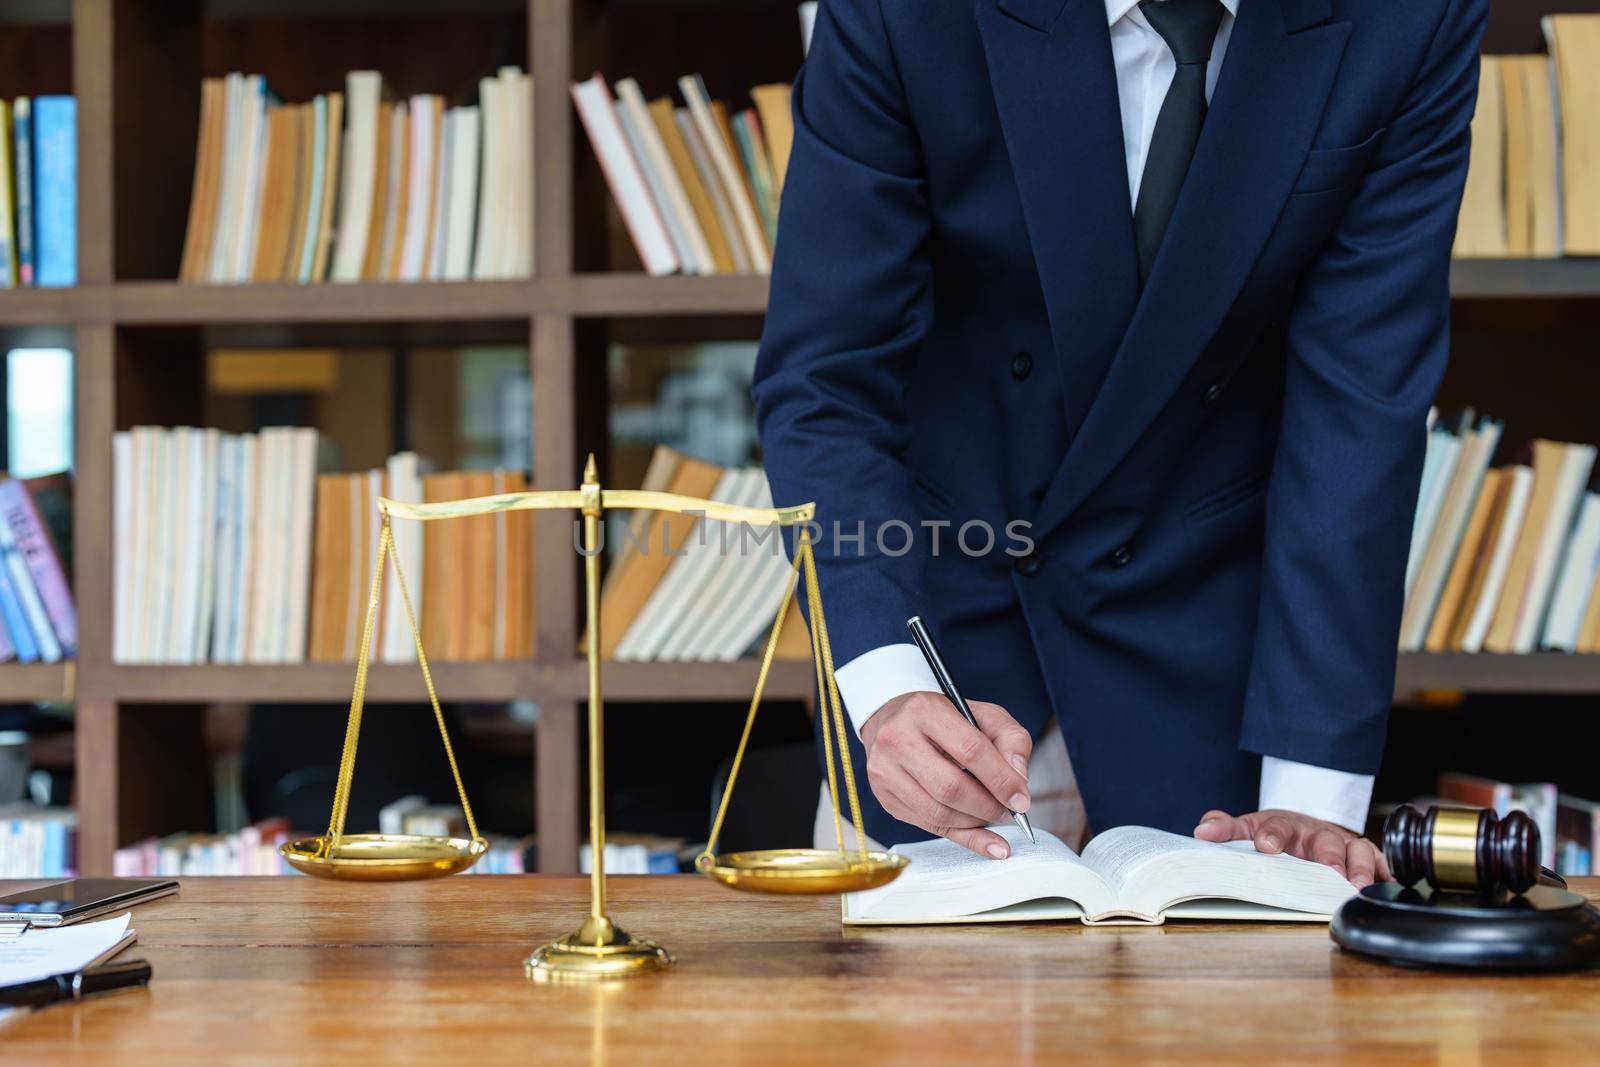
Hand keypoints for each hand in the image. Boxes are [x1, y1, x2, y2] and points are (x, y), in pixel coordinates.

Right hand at [859, 692, 1032, 859]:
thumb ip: (1011, 739)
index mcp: (924, 711)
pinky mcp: (885, 798)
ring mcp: (885, 771)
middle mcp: (897, 740)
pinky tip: (985, 840)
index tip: (1021, 800)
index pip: (970, 750)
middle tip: (1008, 811)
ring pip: (938, 812)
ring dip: (975, 822)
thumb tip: (1019, 779)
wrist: (893, 720)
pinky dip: (963, 836)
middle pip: (951, 787)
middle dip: (988, 806)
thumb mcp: (982, 714)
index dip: (1001, 779)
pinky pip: (929, 825)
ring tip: (993, 816)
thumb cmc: (943, 718)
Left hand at [1193, 809, 1392, 887]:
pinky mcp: (1364, 857)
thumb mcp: (1246, 828)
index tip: (1265, 847)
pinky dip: (1385, 873)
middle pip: (1325, 842)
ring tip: (1359, 886)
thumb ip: (1224, 828)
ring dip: (1360, 868)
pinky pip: (1379, 863)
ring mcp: (1343, 844)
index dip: (1270, 836)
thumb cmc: (1275, 833)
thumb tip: (1202, 831)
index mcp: (1284, 826)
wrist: (1304, 825)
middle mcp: (1317, 834)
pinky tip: (1388, 887)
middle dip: (1328, 857)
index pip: (1275, 828)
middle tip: (1329, 873)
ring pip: (1358, 851)